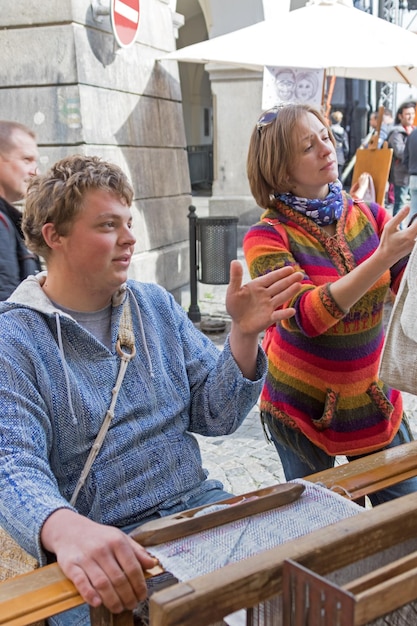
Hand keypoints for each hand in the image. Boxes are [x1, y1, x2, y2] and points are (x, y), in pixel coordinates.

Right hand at [41, 509, 157, 612]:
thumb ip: (137, 551)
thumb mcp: (120, 537)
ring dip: (112, 600)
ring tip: (118, 608)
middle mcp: (102, 549)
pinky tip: (98, 603)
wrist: (70, 530)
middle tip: (132, 605)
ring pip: (102, 583)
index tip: (142, 595)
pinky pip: (81, 582)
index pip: (132, 567)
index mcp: (117, 541)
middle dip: (127, 596)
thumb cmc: (99, 537)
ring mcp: (86, 557)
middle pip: (118, 578)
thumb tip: (152, 564)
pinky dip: (90, 595)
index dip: (139, 584)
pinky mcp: (71, 565)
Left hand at [226, 260, 302, 336]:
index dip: (280, 273)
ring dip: (290, 292)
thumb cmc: (235, 306)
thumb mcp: (233, 291)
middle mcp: (265, 295)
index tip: (290, 269)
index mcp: (257, 286)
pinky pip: (278, 315)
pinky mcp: (269, 318)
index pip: (270, 278)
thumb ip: (235, 277)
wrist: (239, 324)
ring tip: (299, 285)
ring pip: (281, 297)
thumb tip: (234, 261)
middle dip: (289, 280)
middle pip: (279, 286)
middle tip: (300, 274)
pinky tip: (292, 311)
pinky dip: (284, 313)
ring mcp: (269, 306)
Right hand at [377, 206, 416, 265]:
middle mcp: (414, 239)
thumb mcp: (389, 227)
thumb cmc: (386, 242)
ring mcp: (416, 244)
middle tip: (414, 218)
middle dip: (416, 223)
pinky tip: (411, 230)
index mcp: (409, 234)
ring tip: (411, 225)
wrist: (386, 256)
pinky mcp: (415, 246)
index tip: (415, 213)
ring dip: (415, 227)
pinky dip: (414, 232)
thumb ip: (400, 216)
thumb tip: (408, 206)